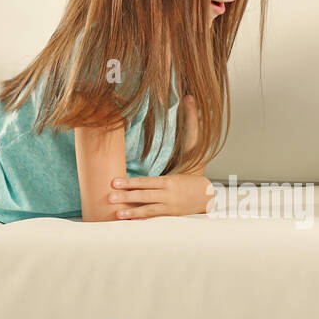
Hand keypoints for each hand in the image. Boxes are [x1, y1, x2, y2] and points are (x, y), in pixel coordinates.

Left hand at [108, 93, 211, 218]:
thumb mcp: (195, 148)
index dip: (131, 183)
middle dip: (126, 196)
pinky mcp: (168, 215)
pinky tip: (125, 220)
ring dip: (130, 211)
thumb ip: (191, 123)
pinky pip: (151, 218)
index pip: (148, 182)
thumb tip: (189, 97)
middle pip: (144, 196)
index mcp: (171, 181)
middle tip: (109, 196)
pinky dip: (138, 219)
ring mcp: (168, 207)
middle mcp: (168, 195)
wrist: (209, 194)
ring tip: (114, 212)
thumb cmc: (197, 168)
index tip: (115, 181)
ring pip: (146, 209)